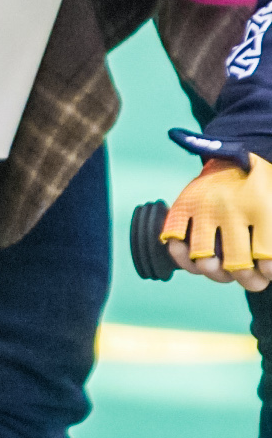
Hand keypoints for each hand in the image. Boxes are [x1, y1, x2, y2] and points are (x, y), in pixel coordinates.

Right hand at [161, 153, 271, 289]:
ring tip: (224, 269)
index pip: (266, 256)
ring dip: (216, 273)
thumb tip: (269, 268)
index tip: (267, 271)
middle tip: (250, 277)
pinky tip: (196, 259)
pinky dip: (183, 257)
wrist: (232, 157)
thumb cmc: (261, 188)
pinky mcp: (183, 205)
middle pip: (236, 264)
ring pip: (204, 262)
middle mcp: (231, 206)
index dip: (268, 272)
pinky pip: (175, 244)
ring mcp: (203, 207)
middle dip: (247, 280)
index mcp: (261, 205)